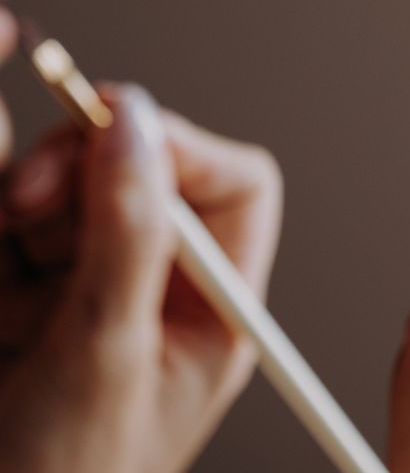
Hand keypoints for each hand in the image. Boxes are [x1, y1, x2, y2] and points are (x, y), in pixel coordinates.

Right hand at [0, 85, 281, 472]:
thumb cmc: (65, 472)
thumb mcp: (107, 352)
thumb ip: (128, 234)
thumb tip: (136, 124)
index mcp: (216, 301)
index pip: (235, 184)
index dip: (180, 147)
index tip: (111, 134)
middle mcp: (167, 280)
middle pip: (146, 169)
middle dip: (80, 174)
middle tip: (26, 204)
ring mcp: (102, 276)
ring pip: (71, 185)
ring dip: (24, 217)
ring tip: (9, 306)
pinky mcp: (44, 281)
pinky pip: (19, 219)